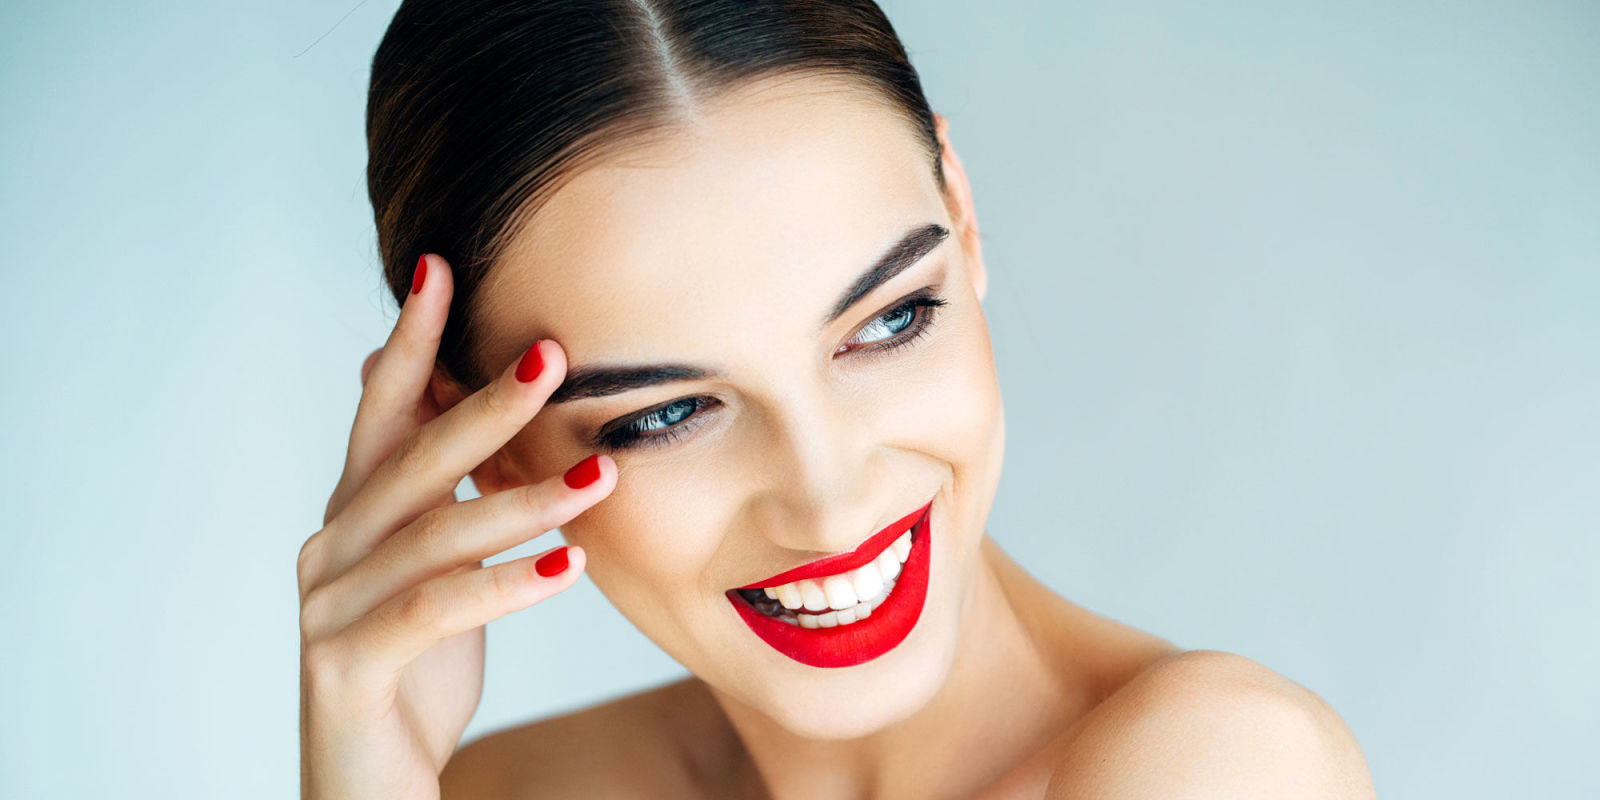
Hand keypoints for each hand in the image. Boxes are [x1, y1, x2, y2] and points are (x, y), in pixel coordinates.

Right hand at [297, 254, 614, 799]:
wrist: (372, 780)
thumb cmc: (413, 665)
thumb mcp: (433, 568)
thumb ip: (440, 493)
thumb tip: (464, 404)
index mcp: (354, 514)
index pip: (382, 411)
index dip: (408, 341)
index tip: (441, 268)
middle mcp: (331, 547)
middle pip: (412, 459)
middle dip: (484, 404)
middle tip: (553, 356)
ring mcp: (329, 607)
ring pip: (433, 534)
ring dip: (522, 501)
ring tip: (599, 476)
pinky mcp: (349, 665)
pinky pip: (433, 612)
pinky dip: (503, 586)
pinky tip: (566, 568)